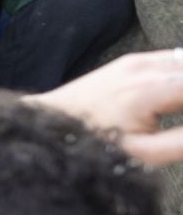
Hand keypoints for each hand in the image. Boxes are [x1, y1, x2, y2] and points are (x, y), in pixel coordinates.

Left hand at [28, 51, 182, 166]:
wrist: (44, 126)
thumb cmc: (90, 146)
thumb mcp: (142, 154)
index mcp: (150, 89)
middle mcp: (145, 67)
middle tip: (181, 115)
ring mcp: (136, 61)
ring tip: (178, 110)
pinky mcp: (130, 62)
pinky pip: (174, 60)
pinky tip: (180, 95)